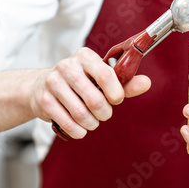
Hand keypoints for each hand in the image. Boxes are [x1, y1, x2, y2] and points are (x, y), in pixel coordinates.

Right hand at [28, 47, 150, 138]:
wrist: (41, 86)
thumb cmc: (79, 83)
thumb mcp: (101, 79)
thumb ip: (125, 82)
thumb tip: (147, 83)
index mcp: (84, 56)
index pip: (105, 74)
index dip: (115, 93)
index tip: (116, 100)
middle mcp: (67, 66)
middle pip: (94, 99)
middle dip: (104, 113)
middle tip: (104, 114)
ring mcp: (53, 82)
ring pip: (81, 114)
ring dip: (91, 124)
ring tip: (92, 121)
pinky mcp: (44, 100)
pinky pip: (68, 123)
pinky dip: (78, 131)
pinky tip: (80, 128)